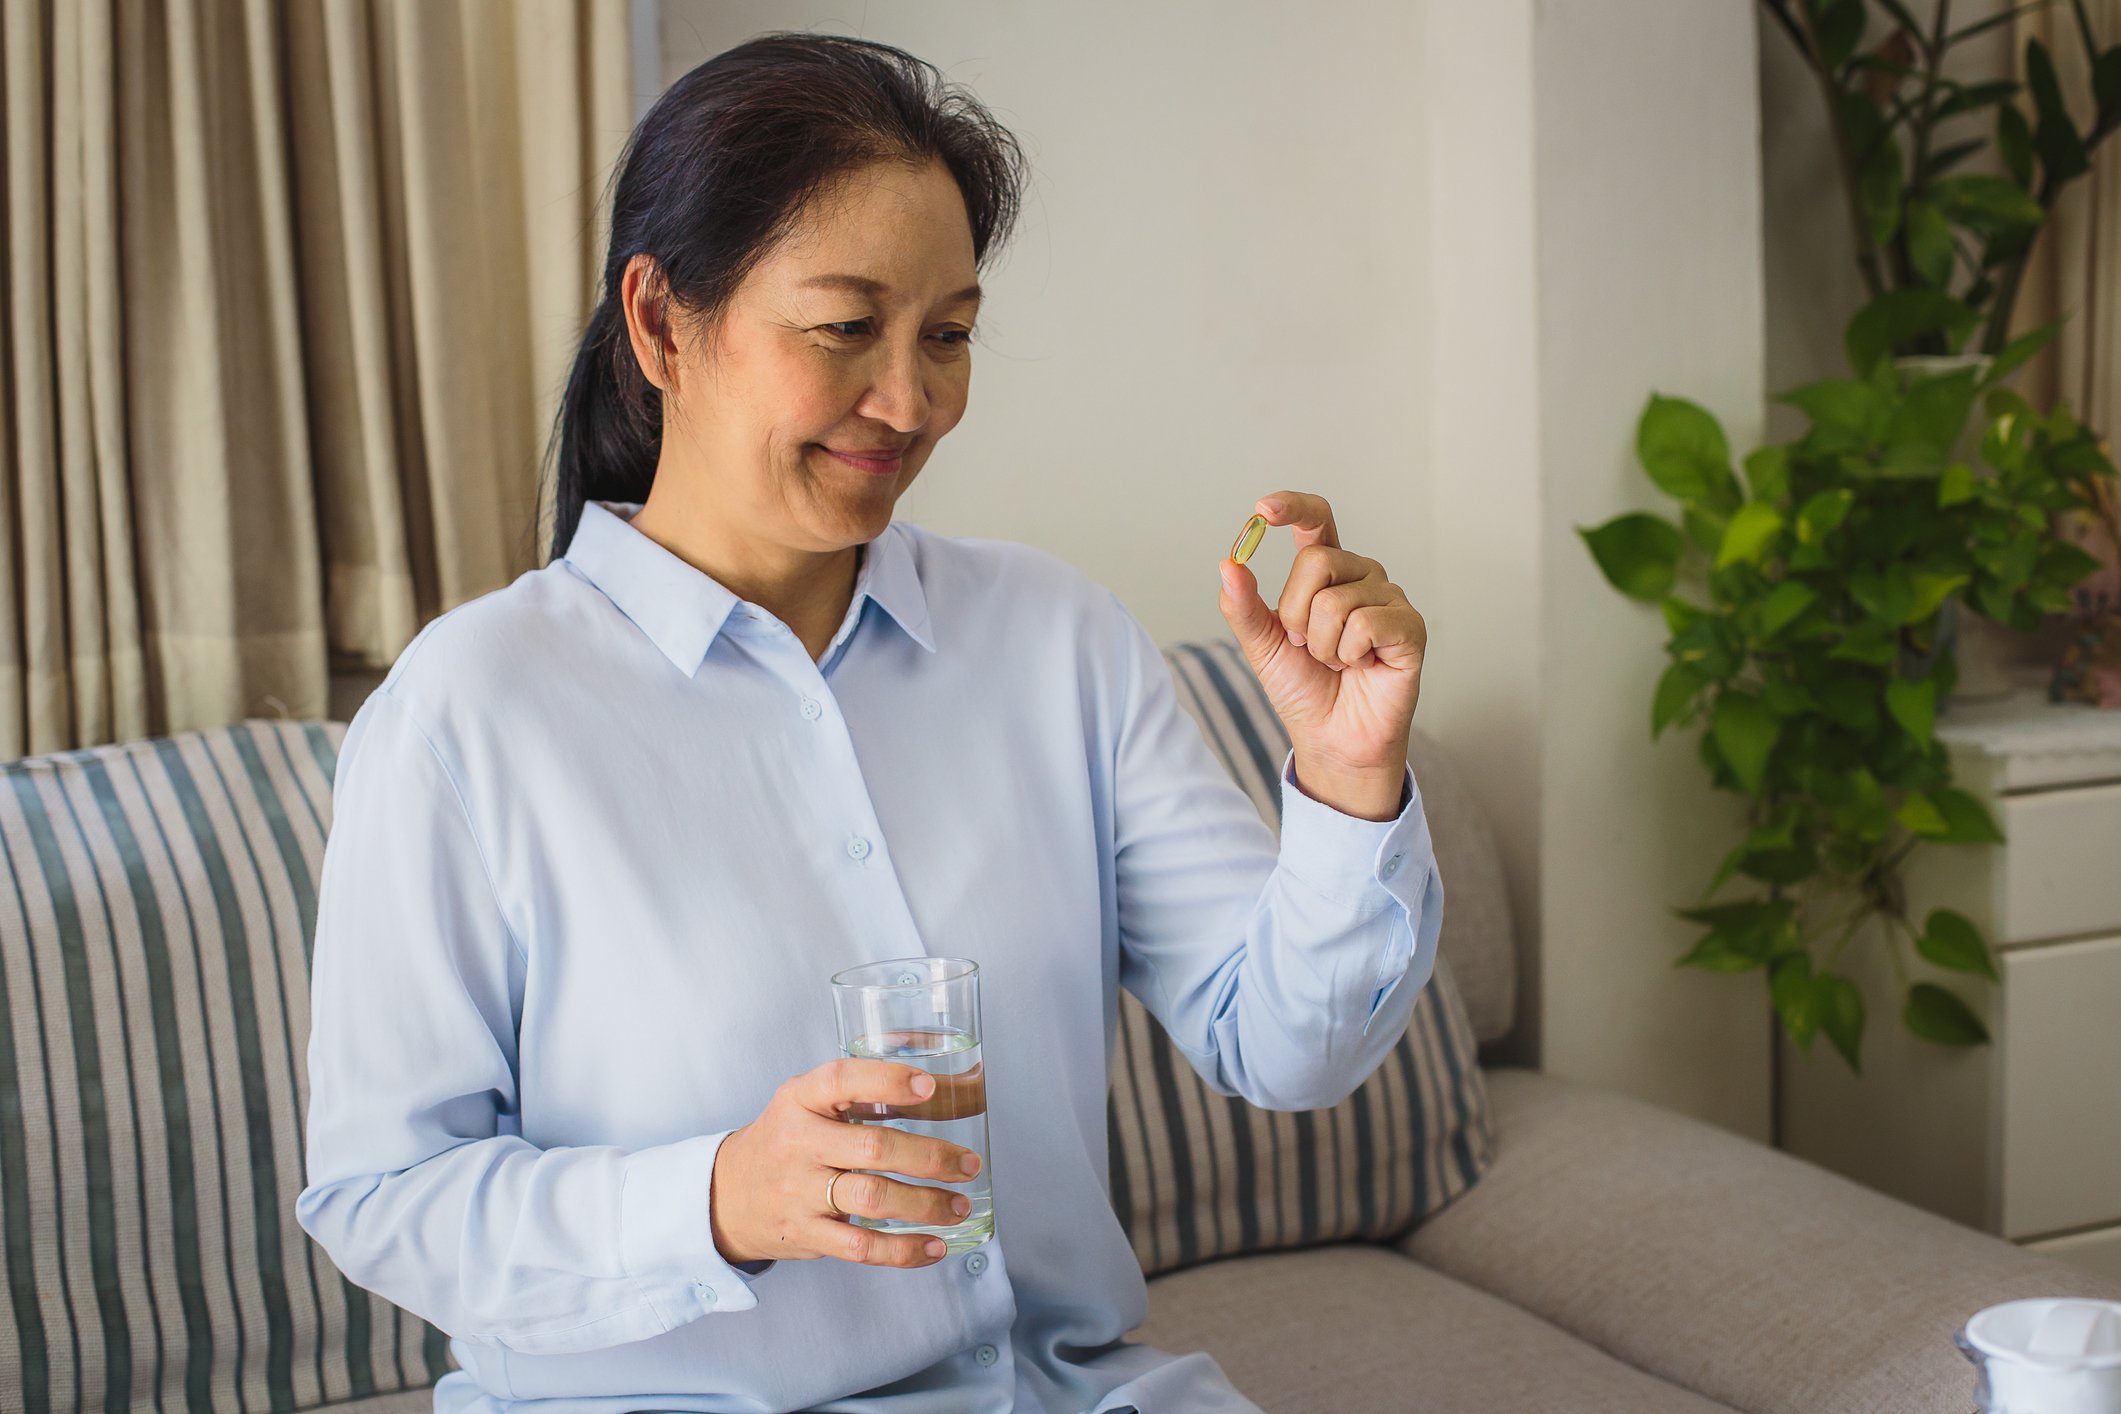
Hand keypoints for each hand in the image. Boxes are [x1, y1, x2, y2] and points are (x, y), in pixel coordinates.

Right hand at [710, 1057, 983, 1267]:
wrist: (729, 1193)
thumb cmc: (790, 1138)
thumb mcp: (810, 1102)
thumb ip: (866, 1093)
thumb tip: (958, 1087)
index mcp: (800, 1099)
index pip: (841, 1081)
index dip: (887, 1082)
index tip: (930, 1087)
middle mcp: (798, 1142)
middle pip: (873, 1148)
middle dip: (930, 1157)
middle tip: (968, 1163)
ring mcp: (800, 1192)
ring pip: (873, 1199)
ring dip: (926, 1204)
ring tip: (960, 1205)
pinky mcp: (807, 1234)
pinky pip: (862, 1247)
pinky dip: (904, 1250)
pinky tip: (935, 1246)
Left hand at [1217, 491, 1426, 818]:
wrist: (1330, 737)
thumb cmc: (1303, 688)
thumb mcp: (1261, 645)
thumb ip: (1242, 606)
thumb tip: (1229, 564)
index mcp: (1327, 571)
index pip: (1316, 520)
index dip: (1293, 507)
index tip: (1263, 509)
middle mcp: (1361, 575)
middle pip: (1317, 561)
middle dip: (1296, 613)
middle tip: (1306, 646)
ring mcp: (1389, 598)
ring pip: (1336, 600)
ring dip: (1323, 644)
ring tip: (1336, 662)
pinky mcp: (1410, 627)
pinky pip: (1365, 624)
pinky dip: (1349, 654)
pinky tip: (1361, 666)